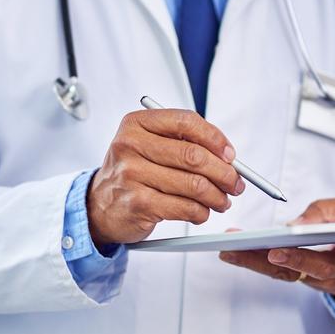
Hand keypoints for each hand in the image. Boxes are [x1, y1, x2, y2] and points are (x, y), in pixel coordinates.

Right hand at [88, 109, 245, 245]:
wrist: (99, 205)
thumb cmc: (132, 173)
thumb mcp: (148, 145)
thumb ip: (182, 142)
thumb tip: (227, 156)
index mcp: (136, 124)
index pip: (186, 121)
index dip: (215, 138)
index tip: (230, 155)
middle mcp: (130, 145)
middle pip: (194, 156)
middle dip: (224, 172)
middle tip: (235, 182)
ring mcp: (132, 174)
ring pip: (194, 185)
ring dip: (217, 196)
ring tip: (221, 200)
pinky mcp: (138, 203)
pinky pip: (185, 208)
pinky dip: (201, 212)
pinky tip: (201, 212)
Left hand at [219, 196, 334, 301]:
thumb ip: (333, 212)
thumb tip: (299, 223)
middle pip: (320, 268)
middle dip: (297, 259)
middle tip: (273, 251)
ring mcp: (321, 279)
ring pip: (292, 274)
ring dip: (261, 263)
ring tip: (233, 251)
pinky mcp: (302, 278)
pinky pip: (278, 273)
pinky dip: (254, 262)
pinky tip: (232, 252)